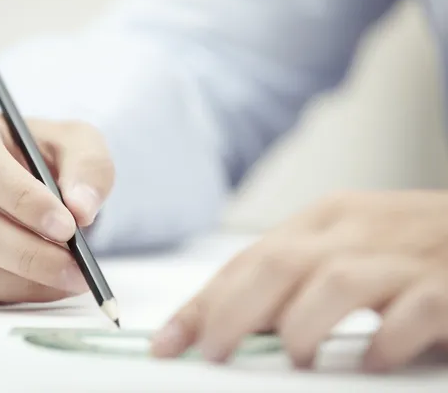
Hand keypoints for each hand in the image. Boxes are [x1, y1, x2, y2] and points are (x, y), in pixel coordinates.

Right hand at [0, 111, 113, 303]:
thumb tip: (81, 209)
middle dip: (30, 254)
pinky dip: (11, 294)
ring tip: (70, 279)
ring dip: (25, 282)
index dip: (25, 202)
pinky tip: (45, 285)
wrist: (24, 179)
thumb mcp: (78, 143)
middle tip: (75, 268)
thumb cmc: (45, 155)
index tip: (67, 227)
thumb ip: (88, 168)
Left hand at [151, 191, 447, 371]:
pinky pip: (410, 313)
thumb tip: (230, 324)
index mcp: (324, 219)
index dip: (203, 302)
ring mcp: (404, 255)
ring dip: (301, 328)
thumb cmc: (405, 245)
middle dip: (232, 314)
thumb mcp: (341, 247)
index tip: (169, 341)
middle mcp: (358, 230)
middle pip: (277, 266)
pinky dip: (381, 342)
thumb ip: (292, 279)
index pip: (247, 260)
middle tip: (213, 354)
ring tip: (295, 357)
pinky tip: (370, 359)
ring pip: (334, 283)